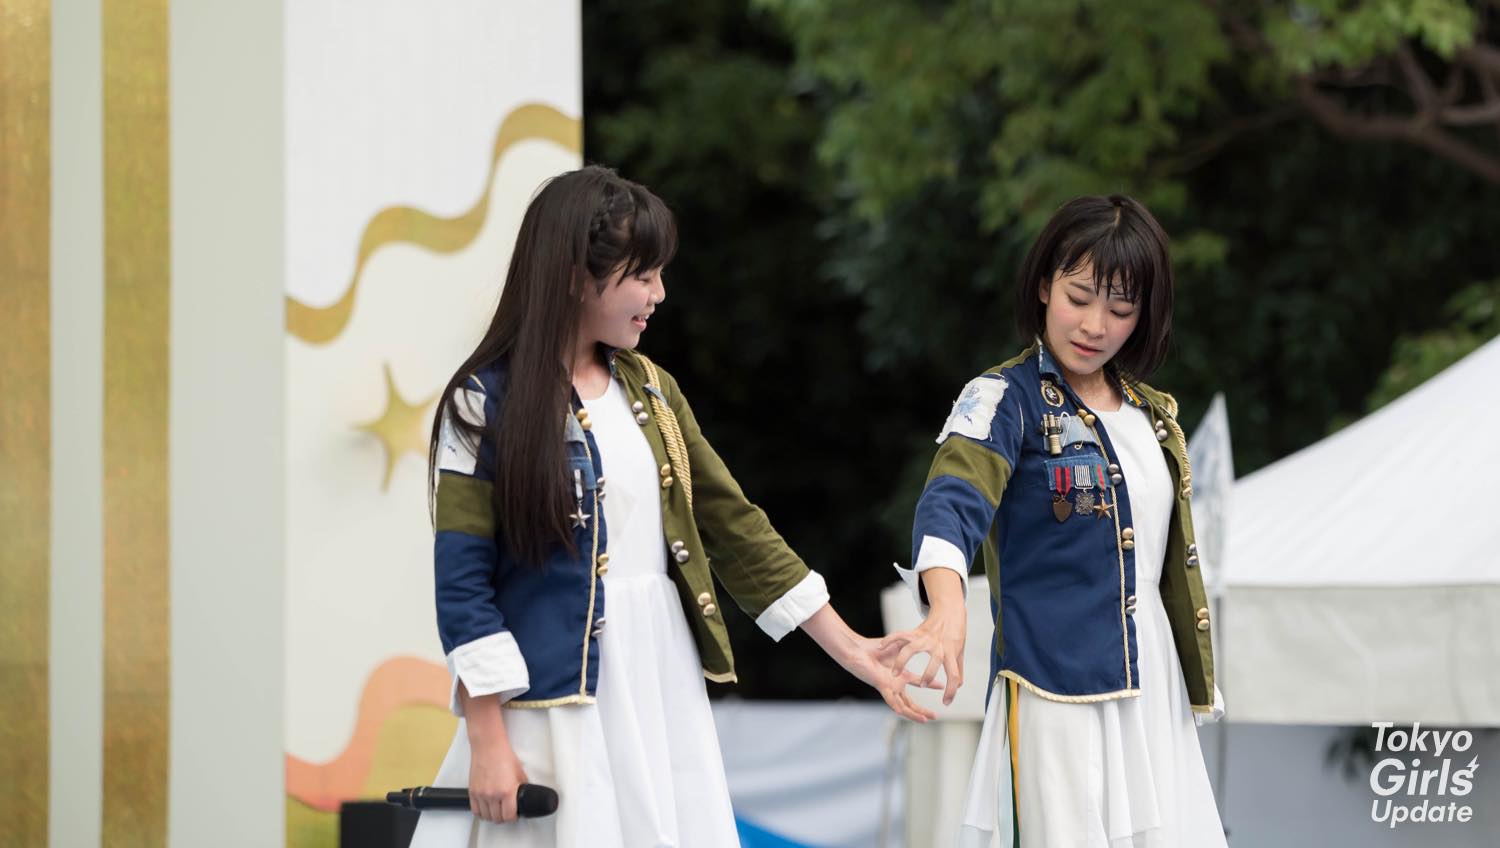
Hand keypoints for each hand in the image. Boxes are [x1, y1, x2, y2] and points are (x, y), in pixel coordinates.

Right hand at [458, 684, 526, 823]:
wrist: (488, 746)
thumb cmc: (503, 756)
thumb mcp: (519, 772)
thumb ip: (522, 786)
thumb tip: (525, 795)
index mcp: (506, 791)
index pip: (509, 816)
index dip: (513, 817)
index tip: (514, 814)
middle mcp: (492, 795)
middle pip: (497, 818)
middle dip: (503, 817)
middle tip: (506, 812)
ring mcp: (481, 794)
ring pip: (486, 816)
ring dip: (492, 816)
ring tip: (497, 810)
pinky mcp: (472, 791)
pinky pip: (475, 810)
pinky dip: (481, 812)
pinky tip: (486, 809)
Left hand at [799, 603, 936, 722]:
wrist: (858, 650)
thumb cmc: (874, 648)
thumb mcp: (899, 647)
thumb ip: (911, 648)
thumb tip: (923, 641)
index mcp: (901, 676)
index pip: (919, 683)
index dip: (931, 685)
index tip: (943, 686)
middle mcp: (896, 685)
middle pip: (911, 702)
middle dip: (923, 710)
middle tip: (936, 716)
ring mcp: (889, 688)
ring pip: (903, 706)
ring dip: (914, 714)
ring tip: (926, 720)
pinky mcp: (882, 687)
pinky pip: (891, 700)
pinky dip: (898, 707)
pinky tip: (905, 713)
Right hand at [880, 601, 966, 705]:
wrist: (950, 610)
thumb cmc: (955, 632)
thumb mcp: (959, 651)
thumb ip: (957, 668)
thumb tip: (958, 685)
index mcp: (951, 652)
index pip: (955, 674)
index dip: (951, 690)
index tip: (946, 703)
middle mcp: (938, 645)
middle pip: (935, 660)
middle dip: (929, 674)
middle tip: (923, 686)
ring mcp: (926, 638)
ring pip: (912, 649)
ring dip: (902, 662)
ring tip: (894, 674)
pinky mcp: (916, 632)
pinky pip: (900, 635)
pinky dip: (890, 640)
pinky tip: (882, 647)